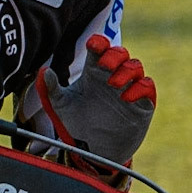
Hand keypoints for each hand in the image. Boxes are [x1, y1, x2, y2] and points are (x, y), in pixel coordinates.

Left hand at [35, 35, 155, 166]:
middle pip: (120, 53)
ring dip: (126, 71)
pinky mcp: (142, 103)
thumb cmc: (77, 123)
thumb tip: (44, 72)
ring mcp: (129, 88)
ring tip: (113, 84)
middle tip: (104, 65)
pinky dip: (140, 88)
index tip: (93, 45)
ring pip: (135, 66)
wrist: (94, 150)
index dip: (99, 42)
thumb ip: (52, 89)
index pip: (100, 49)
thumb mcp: (61, 106)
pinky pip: (147, 87)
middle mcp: (113, 76)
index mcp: (94, 71)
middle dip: (114, 55)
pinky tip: (126, 97)